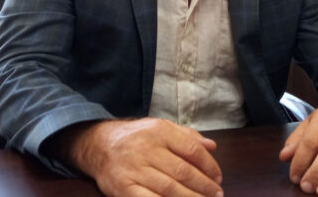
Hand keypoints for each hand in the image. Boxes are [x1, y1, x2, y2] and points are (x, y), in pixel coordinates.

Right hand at [56, 118, 223, 196]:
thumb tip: (212, 146)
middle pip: (183, 171)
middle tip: (217, 195)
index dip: (209, 166)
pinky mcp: (123, 188)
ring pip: (170, 189)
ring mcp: (134, 170)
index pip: (192, 150)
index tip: (218, 177)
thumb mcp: (160, 128)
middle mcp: (146, 149)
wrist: (98, 145)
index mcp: (159, 131)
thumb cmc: (136, 138)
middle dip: (204, 186)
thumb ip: (187, 136)